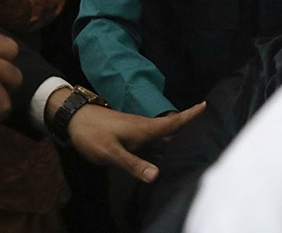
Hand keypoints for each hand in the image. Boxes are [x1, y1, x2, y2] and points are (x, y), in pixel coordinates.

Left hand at [64, 100, 205, 181]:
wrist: (73, 119)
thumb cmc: (92, 133)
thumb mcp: (111, 152)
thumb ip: (133, 164)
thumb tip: (157, 176)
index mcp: (144, 129)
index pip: (172, 122)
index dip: (190, 115)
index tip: (206, 105)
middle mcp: (144, 128)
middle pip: (171, 131)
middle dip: (188, 132)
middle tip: (208, 139)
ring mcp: (136, 132)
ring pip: (161, 137)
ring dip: (175, 142)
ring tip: (192, 151)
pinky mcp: (129, 137)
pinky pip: (152, 142)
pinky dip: (161, 148)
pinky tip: (163, 159)